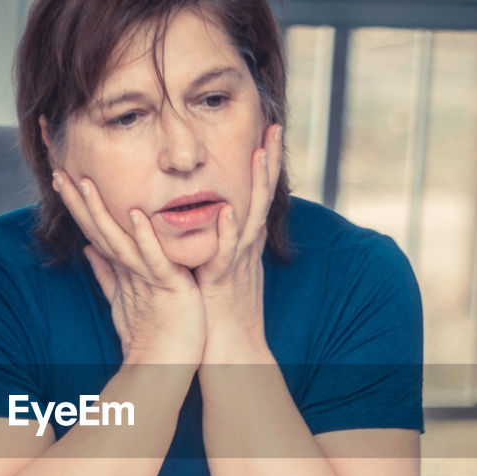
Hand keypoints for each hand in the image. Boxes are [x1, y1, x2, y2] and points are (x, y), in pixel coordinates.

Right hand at [54, 170, 205, 365]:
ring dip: (101, 211)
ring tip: (85, 182)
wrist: (164, 367)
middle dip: (78, 201)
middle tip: (58, 170)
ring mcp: (144, 278)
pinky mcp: (166, 286)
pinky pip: (153, 259)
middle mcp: (128, 269)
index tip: (61, 176)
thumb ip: (107, 272)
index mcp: (121, 268)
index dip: (77, 204)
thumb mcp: (126, 297)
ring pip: (118, 239)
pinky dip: (143, 237)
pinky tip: (135, 214)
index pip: (94, 229)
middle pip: (98, 229)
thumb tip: (89, 249)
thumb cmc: (151, 335)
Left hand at [196, 123, 282, 363]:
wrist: (226, 351)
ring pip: (251, 217)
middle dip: (269, 161)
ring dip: (257, 186)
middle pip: (262, 196)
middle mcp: (245, 248)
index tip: (266, 129)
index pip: (255, 193)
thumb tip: (201, 220)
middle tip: (275, 125)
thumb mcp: (214, 267)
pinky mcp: (223, 281)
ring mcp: (238, 263)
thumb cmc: (215, 312)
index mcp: (242, 242)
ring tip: (260, 152)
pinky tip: (227, 209)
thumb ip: (209, 243)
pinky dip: (227, 232)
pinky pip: (226, 254)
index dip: (263, 163)